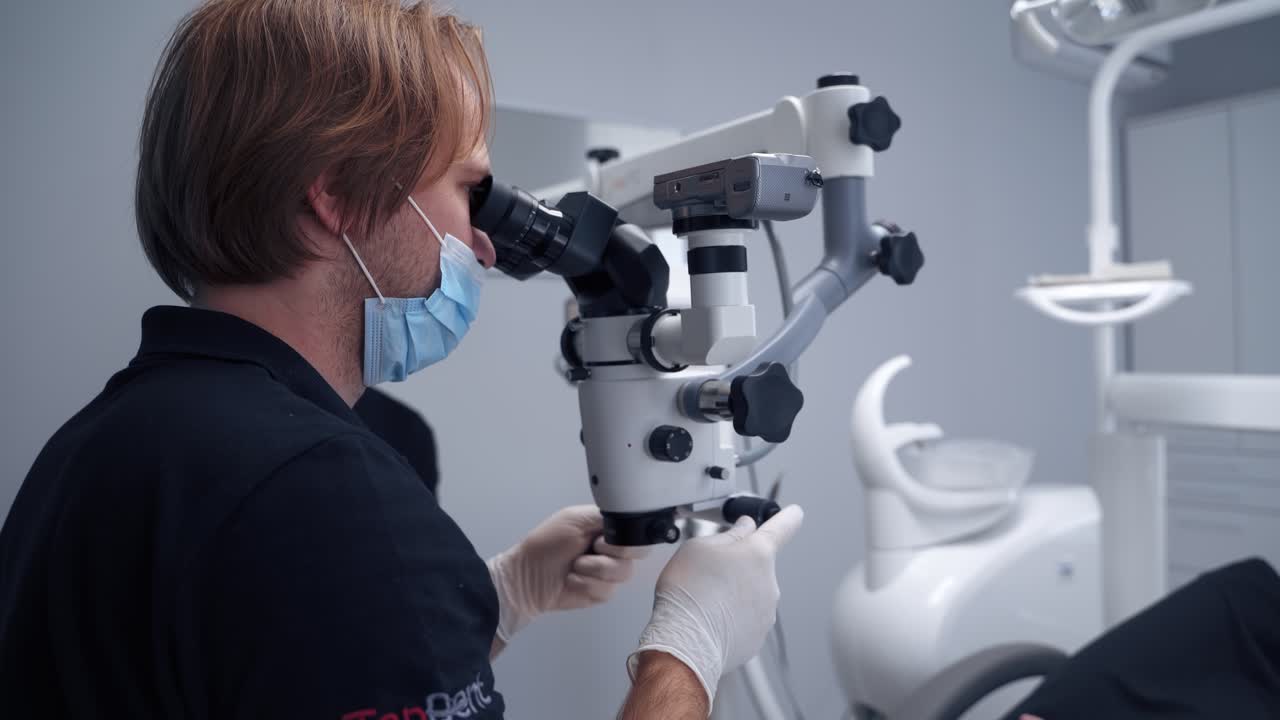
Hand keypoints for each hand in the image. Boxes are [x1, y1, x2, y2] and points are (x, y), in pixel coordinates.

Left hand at [487, 505, 646, 642]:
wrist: (527, 576)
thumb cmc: (546, 543)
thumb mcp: (575, 518)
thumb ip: (605, 516)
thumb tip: (628, 520)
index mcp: (608, 528)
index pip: (637, 530)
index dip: (627, 536)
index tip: (605, 538)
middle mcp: (613, 549)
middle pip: (638, 553)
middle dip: (611, 553)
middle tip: (591, 549)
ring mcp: (609, 572)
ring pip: (624, 573)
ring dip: (595, 569)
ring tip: (575, 566)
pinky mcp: (602, 592)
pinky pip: (609, 590)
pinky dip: (587, 584)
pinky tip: (572, 580)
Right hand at [629, 505, 803, 706]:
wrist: (685, 641)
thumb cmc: (688, 591)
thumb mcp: (699, 547)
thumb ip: (728, 534)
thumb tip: (744, 529)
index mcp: (757, 553)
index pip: (781, 528)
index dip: (788, 518)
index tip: (795, 513)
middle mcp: (769, 582)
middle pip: (755, 566)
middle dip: (737, 567)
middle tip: (707, 575)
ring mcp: (766, 611)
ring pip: (749, 594)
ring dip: (732, 594)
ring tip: (704, 601)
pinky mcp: (758, 636)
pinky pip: (745, 619)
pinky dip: (730, 618)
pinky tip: (709, 620)